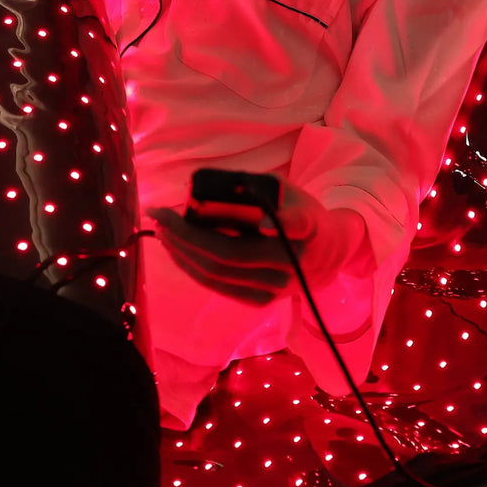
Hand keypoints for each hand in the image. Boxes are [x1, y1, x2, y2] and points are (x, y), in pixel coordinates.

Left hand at [148, 180, 338, 307]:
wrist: (325, 255)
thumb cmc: (299, 211)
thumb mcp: (286, 190)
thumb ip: (255, 188)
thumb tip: (210, 186)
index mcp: (306, 226)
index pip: (295, 225)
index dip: (281, 224)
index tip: (261, 222)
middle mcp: (291, 262)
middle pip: (232, 253)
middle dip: (188, 234)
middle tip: (160, 213)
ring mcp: (275, 287)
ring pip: (218, 273)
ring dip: (182, 251)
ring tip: (160, 228)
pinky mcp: (260, 300)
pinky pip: (217, 285)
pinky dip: (190, 265)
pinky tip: (174, 247)